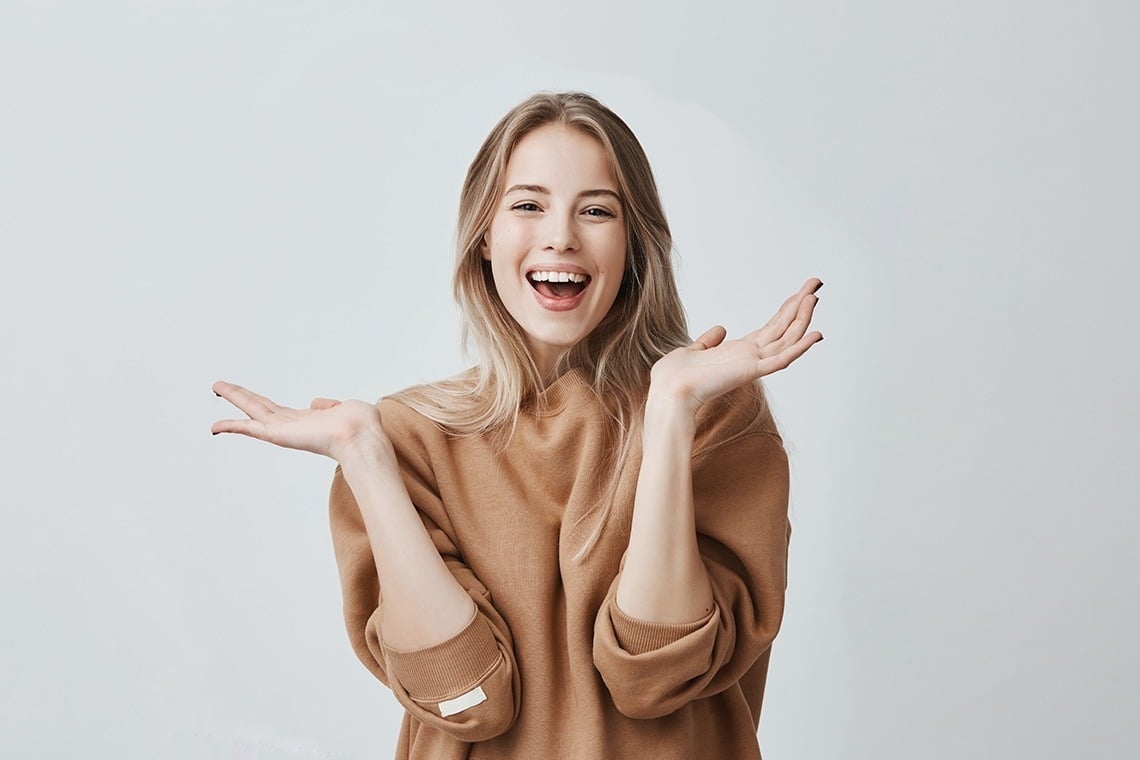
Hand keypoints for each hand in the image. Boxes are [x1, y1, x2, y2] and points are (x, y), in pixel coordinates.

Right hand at [210, 380, 389, 461]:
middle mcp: (292, 427)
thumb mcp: (346, 408)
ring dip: (234, 397)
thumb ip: (330, 405)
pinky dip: (231, 427)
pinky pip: (250, 429)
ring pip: (253, 410)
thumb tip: (315, 404)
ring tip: (216, 386)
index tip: (250, 398)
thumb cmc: (362, 426)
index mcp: (307, 421)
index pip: (279, 411)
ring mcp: (284, 431)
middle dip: (240, 396)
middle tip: (220, 386)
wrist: (362, 438)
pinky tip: (215, 426)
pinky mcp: (278, 435)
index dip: (265, 404)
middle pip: (259, 407)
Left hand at [649, 277, 823, 416]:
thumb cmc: (675, 377)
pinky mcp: (751, 371)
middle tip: (816, 283)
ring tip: (814, 296)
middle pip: (784, 328)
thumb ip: (709, 341)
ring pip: (787, 339)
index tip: (800, 293)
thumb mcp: (694, 351)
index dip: (786, 310)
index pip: (771, 328)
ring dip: (802, 317)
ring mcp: (753, 364)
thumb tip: (720, 329)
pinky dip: (800, 348)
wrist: (669, 392)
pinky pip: (781, 360)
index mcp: (739, 352)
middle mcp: (751, 357)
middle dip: (800, 305)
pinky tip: (815, 334)